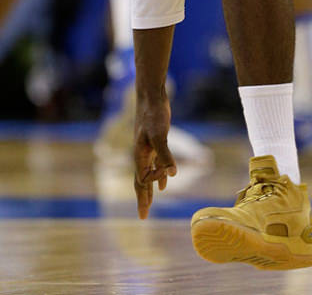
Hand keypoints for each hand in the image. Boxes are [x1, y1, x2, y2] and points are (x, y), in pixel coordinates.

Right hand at [133, 90, 176, 219]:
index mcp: (138, 155)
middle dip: (142, 199)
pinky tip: (164, 183)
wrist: (151, 95)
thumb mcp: (160, 134)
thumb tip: (172, 175)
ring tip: (149, 205)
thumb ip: (166, 155)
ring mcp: (145, 149)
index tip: (166, 174)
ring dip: (148, 190)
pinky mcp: (153, 143)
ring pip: (146, 174)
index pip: (144, 178)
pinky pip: (153, 165)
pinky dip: (158, 176)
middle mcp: (140, 155)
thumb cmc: (154, 114)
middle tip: (142, 217)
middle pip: (139, 182)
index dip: (155, 180)